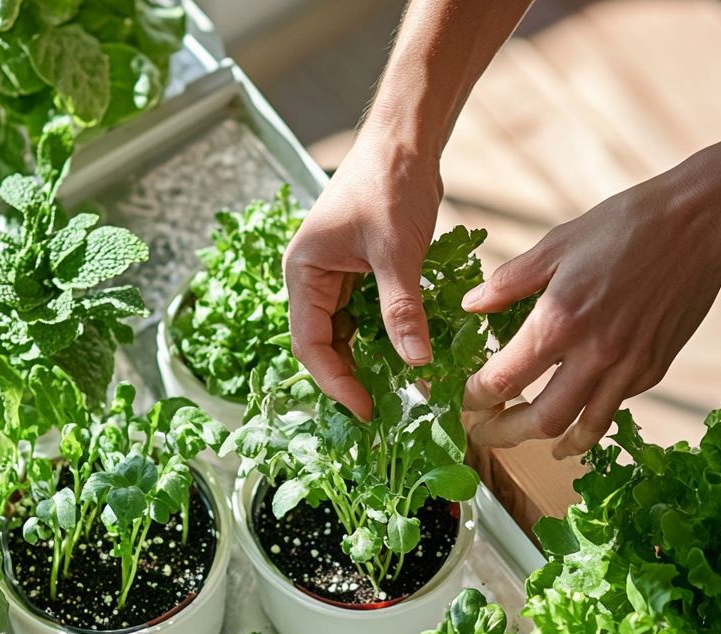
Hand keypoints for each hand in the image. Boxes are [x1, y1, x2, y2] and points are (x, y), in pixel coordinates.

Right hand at [285, 132, 442, 418]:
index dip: (335, 381)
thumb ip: (402, 310)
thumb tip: (416, 364)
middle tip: (385, 407)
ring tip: (399, 388)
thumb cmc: (389, 183)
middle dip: (351, 377)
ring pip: (347, 333)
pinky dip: (385, 337)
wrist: (405, 139)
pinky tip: (409, 355)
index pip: (309, 344)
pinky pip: (366, 316)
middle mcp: (312, 279)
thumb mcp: (398, 253)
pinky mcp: (360, 272)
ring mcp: (335, 276)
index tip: (365, 408)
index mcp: (304, 273)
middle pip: (324, 344)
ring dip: (369, 360)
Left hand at [461, 171, 720, 458]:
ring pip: (581, 428)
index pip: (502, 380)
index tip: (465, 399)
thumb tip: (470, 305)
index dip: (475, 397)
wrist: (701, 225)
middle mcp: (593, 354)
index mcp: (558, 321)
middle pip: (539, 421)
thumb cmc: (626, 227)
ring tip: (526, 438)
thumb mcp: (555, 245)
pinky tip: (573, 410)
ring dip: (546, 441)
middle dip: (502, 434)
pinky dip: (587, 416)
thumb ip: (508, 282)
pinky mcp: (654, 369)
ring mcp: (628, 368)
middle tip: (483, 432)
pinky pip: (613, 407)